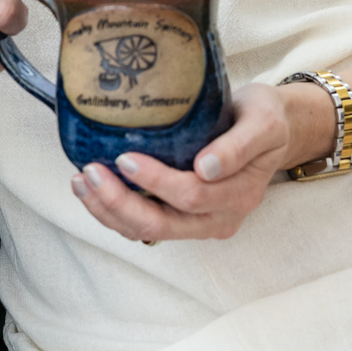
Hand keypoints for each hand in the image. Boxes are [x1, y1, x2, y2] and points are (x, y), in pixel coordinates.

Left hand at [69, 79, 329, 243]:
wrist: (270, 128)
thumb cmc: (264, 118)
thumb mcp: (263, 121)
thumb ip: (240, 144)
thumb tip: (207, 168)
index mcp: (240, 194)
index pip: (192, 196)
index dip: (156, 181)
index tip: (125, 156)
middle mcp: (219, 217)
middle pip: (162, 224)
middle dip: (120, 202)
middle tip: (90, 172)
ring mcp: (199, 223)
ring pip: (147, 232)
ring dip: (110, 212)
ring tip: (81, 182)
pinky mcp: (181, 219)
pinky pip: (143, 226)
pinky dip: (114, 212)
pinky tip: (91, 190)